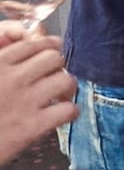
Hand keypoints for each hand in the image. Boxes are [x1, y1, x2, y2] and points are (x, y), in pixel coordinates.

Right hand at [0, 24, 77, 162]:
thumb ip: (3, 62)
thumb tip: (15, 43)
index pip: (34, 44)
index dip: (47, 47)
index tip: (50, 53)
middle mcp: (13, 78)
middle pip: (54, 58)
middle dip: (57, 67)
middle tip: (53, 77)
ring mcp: (25, 101)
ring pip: (65, 80)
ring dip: (67, 87)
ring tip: (60, 96)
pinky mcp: (32, 126)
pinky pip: (67, 109)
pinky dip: (69, 112)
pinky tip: (61, 115)